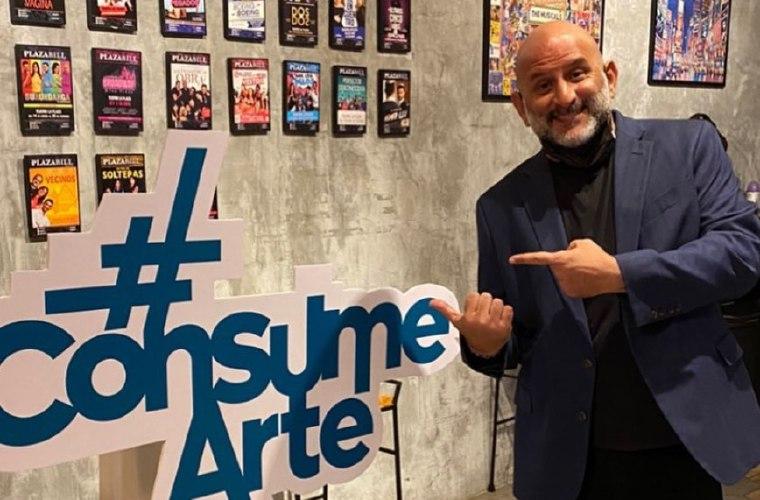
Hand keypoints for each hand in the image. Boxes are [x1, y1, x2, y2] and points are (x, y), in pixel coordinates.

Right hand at [430, 293, 512, 356]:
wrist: (484, 350)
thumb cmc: (471, 332)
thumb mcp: (457, 322)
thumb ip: (445, 310)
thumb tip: (431, 302)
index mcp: (468, 318)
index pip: (474, 295)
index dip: (475, 301)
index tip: (474, 310)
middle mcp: (480, 320)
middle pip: (486, 296)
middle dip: (485, 303)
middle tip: (484, 312)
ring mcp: (493, 324)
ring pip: (498, 301)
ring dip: (496, 307)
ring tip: (492, 315)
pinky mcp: (505, 326)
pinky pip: (508, 309)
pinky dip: (506, 313)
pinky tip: (500, 319)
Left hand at [509, 239, 624, 297]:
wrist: (612, 275)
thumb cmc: (597, 257)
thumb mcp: (583, 243)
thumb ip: (570, 246)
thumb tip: (567, 252)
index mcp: (560, 259)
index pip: (538, 258)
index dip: (524, 258)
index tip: (511, 260)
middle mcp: (559, 273)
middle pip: (556, 267)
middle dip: (564, 264)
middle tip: (580, 262)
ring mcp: (564, 284)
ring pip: (563, 277)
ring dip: (571, 274)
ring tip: (586, 271)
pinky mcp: (571, 293)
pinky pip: (569, 285)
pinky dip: (576, 283)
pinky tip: (586, 280)